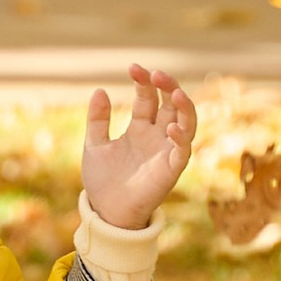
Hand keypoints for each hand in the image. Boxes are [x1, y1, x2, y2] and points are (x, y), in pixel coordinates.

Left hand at [83, 65, 197, 228]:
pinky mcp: (171, 169)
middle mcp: (157, 136)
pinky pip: (183, 150)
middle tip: (155, 74)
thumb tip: (100, 90)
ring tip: (174, 91)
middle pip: (170, 104)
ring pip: (186, 122)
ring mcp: (166, 151)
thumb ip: (98, 120)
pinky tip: (171, 128)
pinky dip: (181, 137)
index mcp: (140, 128)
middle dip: (166, 86)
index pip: (148, 98)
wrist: (106, 213)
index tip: (133, 68)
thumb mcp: (94, 145)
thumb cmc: (102, 181)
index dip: (143, 82)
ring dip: (183, 106)